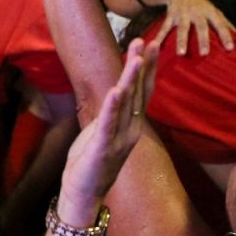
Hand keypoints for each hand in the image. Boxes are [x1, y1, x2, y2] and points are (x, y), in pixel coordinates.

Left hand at [59, 37, 157, 204]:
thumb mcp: (104, 131)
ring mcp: (118, 140)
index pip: (144, 91)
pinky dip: (112, 106)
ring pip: (127, 104)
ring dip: (130, 80)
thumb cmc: (91, 161)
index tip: (151, 44)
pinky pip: (108, 124)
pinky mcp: (101, 149)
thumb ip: (114, 113)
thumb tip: (118, 90)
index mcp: (131, 125)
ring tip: (135, 58)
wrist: (83, 194)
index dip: (148, 68)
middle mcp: (130, 130)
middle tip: (148, 40)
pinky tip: (115, 89)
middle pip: (140, 93)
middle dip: (142, 66)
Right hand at [153, 0, 235, 55]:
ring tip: (181, 54)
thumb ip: (228, 25)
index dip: (226, 35)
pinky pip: (164, 27)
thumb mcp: (215, 12)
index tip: (231, 49)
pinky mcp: (170, 15)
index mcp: (210, 12)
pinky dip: (159, 37)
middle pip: (200, 27)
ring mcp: (182, 14)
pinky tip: (155, 46)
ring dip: (181, 40)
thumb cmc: (202, 5)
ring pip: (182, 28)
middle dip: (202, 40)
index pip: (220, 24)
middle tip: (204, 54)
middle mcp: (197, 12)